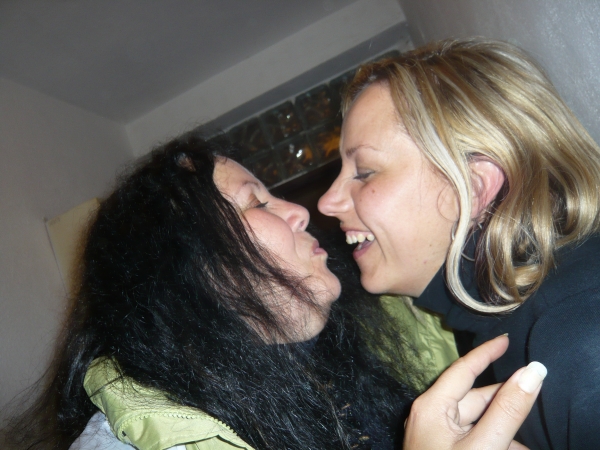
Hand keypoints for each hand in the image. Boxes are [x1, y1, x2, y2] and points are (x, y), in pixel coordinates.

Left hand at [403, 335, 545, 449]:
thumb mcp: (483, 445)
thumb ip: (507, 411)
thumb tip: (533, 372)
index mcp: (432, 406)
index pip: (464, 369)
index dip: (487, 352)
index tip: (507, 339)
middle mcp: (433, 417)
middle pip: (476, 399)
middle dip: (506, 403)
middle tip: (534, 397)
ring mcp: (438, 438)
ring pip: (481, 425)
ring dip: (505, 432)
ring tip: (525, 443)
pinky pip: (476, 441)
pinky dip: (496, 443)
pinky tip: (514, 448)